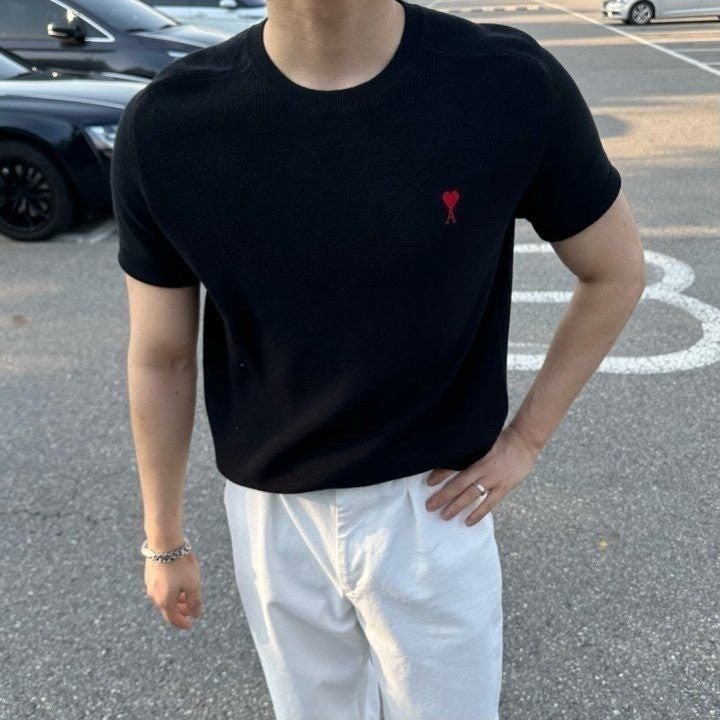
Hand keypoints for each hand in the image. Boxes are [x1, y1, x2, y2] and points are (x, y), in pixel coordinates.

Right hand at [144, 550, 202, 629]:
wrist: (164, 543)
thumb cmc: (181, 564)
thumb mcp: (193, 585)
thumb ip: (195, 602)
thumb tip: (196, 615)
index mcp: (164, 601)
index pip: (173, 619)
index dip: (183, 623)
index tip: (191, 624)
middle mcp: (154, 595)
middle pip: (167, 609)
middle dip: (181, 611)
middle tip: (191, 609)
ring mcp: (150, 584)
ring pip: (163, 598)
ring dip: (176, 600)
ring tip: (186, 594)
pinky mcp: (149, 574)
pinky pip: (160, 588)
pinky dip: (170, 590)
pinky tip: (178, 582)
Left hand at [425, 425, 539, 525]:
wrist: (524, 441)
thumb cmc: (500, 440)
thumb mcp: (482, 442)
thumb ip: (469, 452)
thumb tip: (449, 460)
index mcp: (475, 455)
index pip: (454, 466)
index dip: (440, 474)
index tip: (428, 483)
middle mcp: (483, 467)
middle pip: (459, 484)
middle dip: (443, 496)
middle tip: (429, 506)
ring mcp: (494, 478)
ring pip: (471, 495)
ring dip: (456, 506)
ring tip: (444, 516)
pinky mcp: (504, 487)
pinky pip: (489, 503)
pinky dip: (478, 513)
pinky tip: (467, 522)